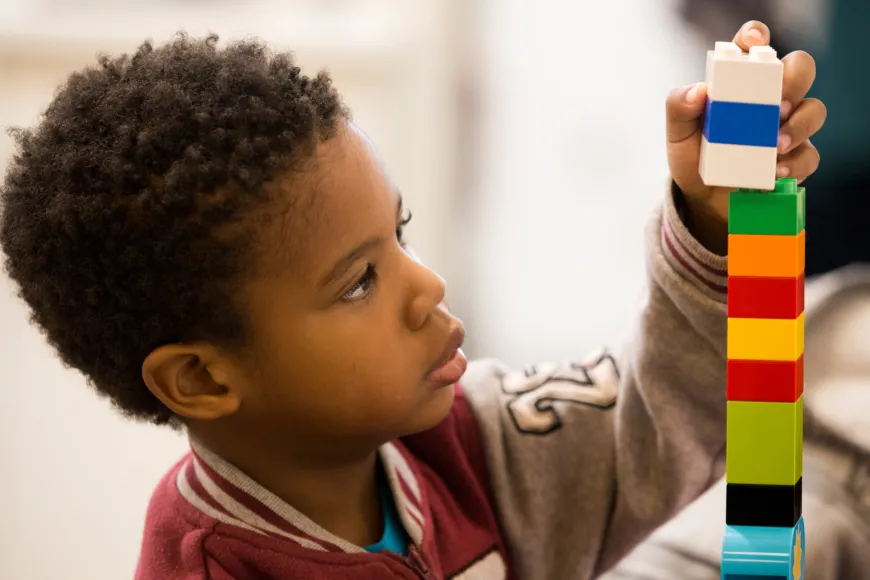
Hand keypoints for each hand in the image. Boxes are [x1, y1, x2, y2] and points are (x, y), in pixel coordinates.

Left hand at [665, 21, 825, 254]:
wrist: (702, 198)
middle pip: (800, 70)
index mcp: (742, 82)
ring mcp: (788, 127)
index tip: (751, 44)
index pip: (756, 47)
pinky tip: (775, 170)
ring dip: (799, 124)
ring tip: (776, 144)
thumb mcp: (678, 134)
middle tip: (776, 103)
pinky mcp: (796, 159)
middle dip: (794, 80)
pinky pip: (809, 156)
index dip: (756, 38)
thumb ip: (679, 109)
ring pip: (814, 110)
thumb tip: (697, 91)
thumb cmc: (694, 156)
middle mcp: (771, 98)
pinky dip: (795, 163)